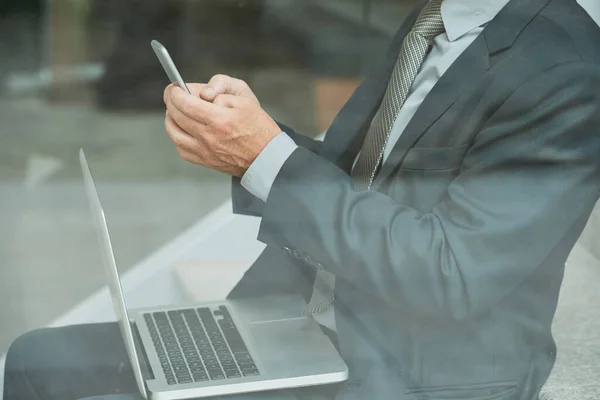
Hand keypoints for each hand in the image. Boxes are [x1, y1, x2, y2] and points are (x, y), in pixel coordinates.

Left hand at [163, 76, 280, 176]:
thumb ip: (221, 92)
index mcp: (219, 120)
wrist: (267, 157)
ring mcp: (204, 151)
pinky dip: (177, 136)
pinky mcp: (205, 161)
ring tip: (175, 111)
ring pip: (174, 133)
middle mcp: (209, 137)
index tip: (174, 87)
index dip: (175, 92)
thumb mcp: (246, 100)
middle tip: (172, 95)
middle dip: (170, 101)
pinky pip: (181, 148)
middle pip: (176, 116)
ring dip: (170, 119)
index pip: (185, 103)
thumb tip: (202, 95)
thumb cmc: (259, 129)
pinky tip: (182, 129)